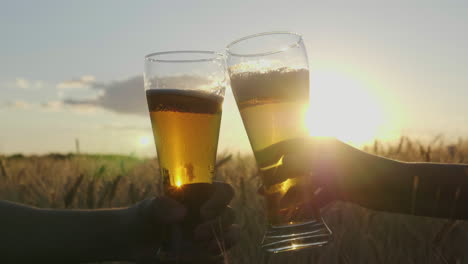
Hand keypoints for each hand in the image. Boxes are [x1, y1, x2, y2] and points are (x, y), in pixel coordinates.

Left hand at [125, 182, 239, 262]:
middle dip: (218, 225)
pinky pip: (219, 256)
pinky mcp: (206, 253)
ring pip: (231, 235)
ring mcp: (210, 234)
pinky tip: (193, 258)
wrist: (133, 245)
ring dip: (223, 241)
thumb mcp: (145, 211)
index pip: (223, 191)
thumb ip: (159, 206)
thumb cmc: (141, 220)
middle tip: (197, 234)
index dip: (220, 200)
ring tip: (206, 250)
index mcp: (199, 195)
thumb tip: (182, 212)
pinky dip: (212, 258)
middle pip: (230, 214)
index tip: (204, 213)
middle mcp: (209, 213)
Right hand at [258, 136, 374, 207]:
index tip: (259, 160)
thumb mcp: (328, 164)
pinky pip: (318, 197)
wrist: (393, 186)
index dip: (274, 150)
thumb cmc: (361, 169)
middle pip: (296, 165)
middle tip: (262, 188)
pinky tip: (297, 214)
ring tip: (276, 204)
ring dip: (291, 193)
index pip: (292, 143)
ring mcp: (331, 173)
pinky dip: (308, 205)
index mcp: (322, 144)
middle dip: (279, 176)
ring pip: (305, 183)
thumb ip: (304, 162)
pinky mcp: (339, 189)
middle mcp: (324, 157)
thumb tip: (280, 165)